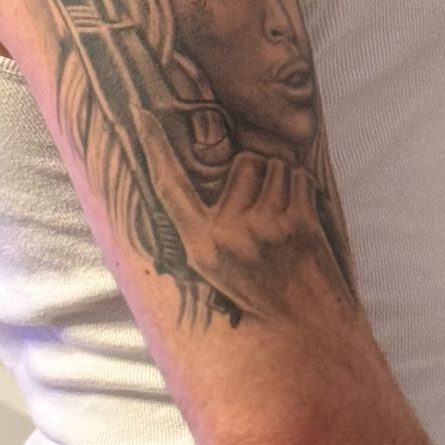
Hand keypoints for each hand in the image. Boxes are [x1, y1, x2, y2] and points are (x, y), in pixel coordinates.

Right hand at [133, 103, 355, 325]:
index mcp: (197, 244)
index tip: (140, 112)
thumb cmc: (259, 294)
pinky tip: (301, 218)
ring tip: (283, 218)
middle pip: (242, 162)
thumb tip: (203, 179)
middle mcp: (224, 234)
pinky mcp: (296, 225)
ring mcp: (261, 229)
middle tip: (265, 213)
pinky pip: (298, 177)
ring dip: (283, 181)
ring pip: (274, 166)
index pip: (168, 186)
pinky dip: (303, 189)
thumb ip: (205, 224)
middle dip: (257, 175)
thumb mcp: (215, 266)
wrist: (304, 331)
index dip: (152, 148)